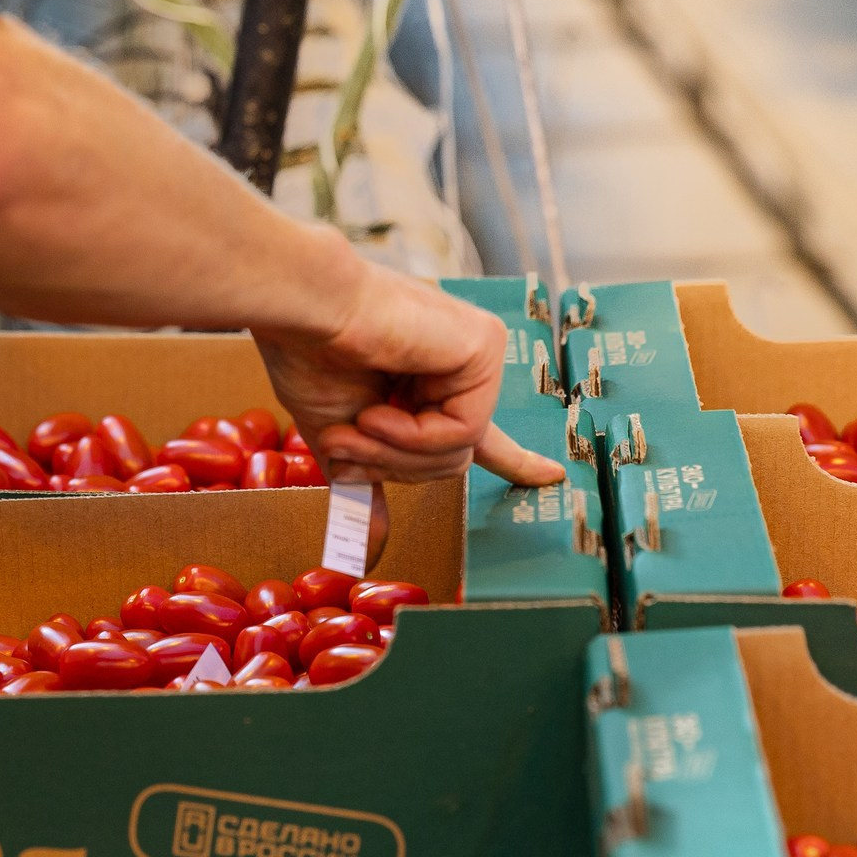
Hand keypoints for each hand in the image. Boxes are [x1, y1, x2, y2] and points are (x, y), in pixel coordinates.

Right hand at [253, 262, 566, 486]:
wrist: (305, 310)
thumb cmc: (311, 356)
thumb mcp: (341, 436)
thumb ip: (368, 481)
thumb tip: (370, 547)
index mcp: (431, 384)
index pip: (479, 432)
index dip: (515, 460)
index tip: (552, 476)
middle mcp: (462, 367)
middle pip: (453, 460)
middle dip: (394, 464)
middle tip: (346, 441)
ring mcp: (477, 355)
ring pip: (460, 451)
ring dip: (397, 452)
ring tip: (359, 420)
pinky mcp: (485, 347)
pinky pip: (464, 431)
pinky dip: (415, 435)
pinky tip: (380, 411)